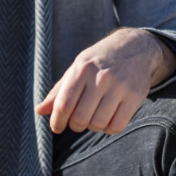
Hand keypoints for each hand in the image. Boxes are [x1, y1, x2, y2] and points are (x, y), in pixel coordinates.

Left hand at [34, 28, 175, 135]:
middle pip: (80, 118)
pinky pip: (117, 126)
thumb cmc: (99, 61)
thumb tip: (39, 111)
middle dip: (75, 126)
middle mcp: (101, 77)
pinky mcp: (135, 96)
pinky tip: (108, 119)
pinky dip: (109, 129)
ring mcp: (120, 86)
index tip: (56, 127)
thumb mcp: (77, 69)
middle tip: (77, 122)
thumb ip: (59, 91)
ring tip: (94, 117)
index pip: (63, 104)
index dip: (57, 121)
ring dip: (92, 127)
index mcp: (82, 69)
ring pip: (98, 124)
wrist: (135, 47)